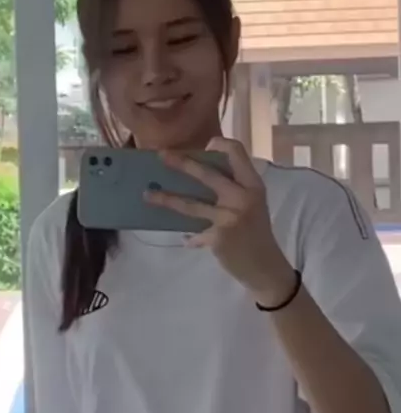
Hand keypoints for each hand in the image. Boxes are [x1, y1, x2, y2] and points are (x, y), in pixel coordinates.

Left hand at [146, 137, 295, 305]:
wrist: (265, 267)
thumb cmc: (256, 233)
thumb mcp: (252, 203)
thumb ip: (234, 188)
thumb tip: (198, 173)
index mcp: (253, 185)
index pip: (236, 152)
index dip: (218, 144)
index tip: (203, 147)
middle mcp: (242, 197)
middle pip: (207, 174)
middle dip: (181, 163)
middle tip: (160, 156)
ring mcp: (229, 217)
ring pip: (190, 204)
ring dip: (166, 199)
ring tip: (147, 195)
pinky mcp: (217, 237)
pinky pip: (194, 234)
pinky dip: (190, 238)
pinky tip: (188, 240)